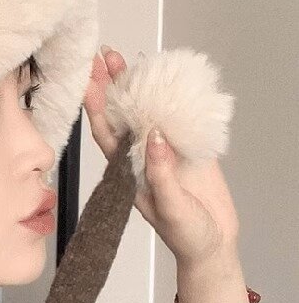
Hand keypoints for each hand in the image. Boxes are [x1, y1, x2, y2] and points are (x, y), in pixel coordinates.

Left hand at [83, 46, 240, 264]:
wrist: (214, 245)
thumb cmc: (187, 235)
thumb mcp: (170, 208)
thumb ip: (160, 174)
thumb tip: (152, 136)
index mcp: (128, 174)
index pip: (107, 136)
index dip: (98, 108)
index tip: (89, 82)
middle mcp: (141, 158)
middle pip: (123, 116)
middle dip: (111, 86)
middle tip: (103, 56)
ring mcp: (164, 152)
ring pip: (146, 111)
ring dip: (137, 86)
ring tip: (123, 57)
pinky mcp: (188, 149)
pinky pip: (177, 117)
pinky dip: (169, 96)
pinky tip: (164, 76)